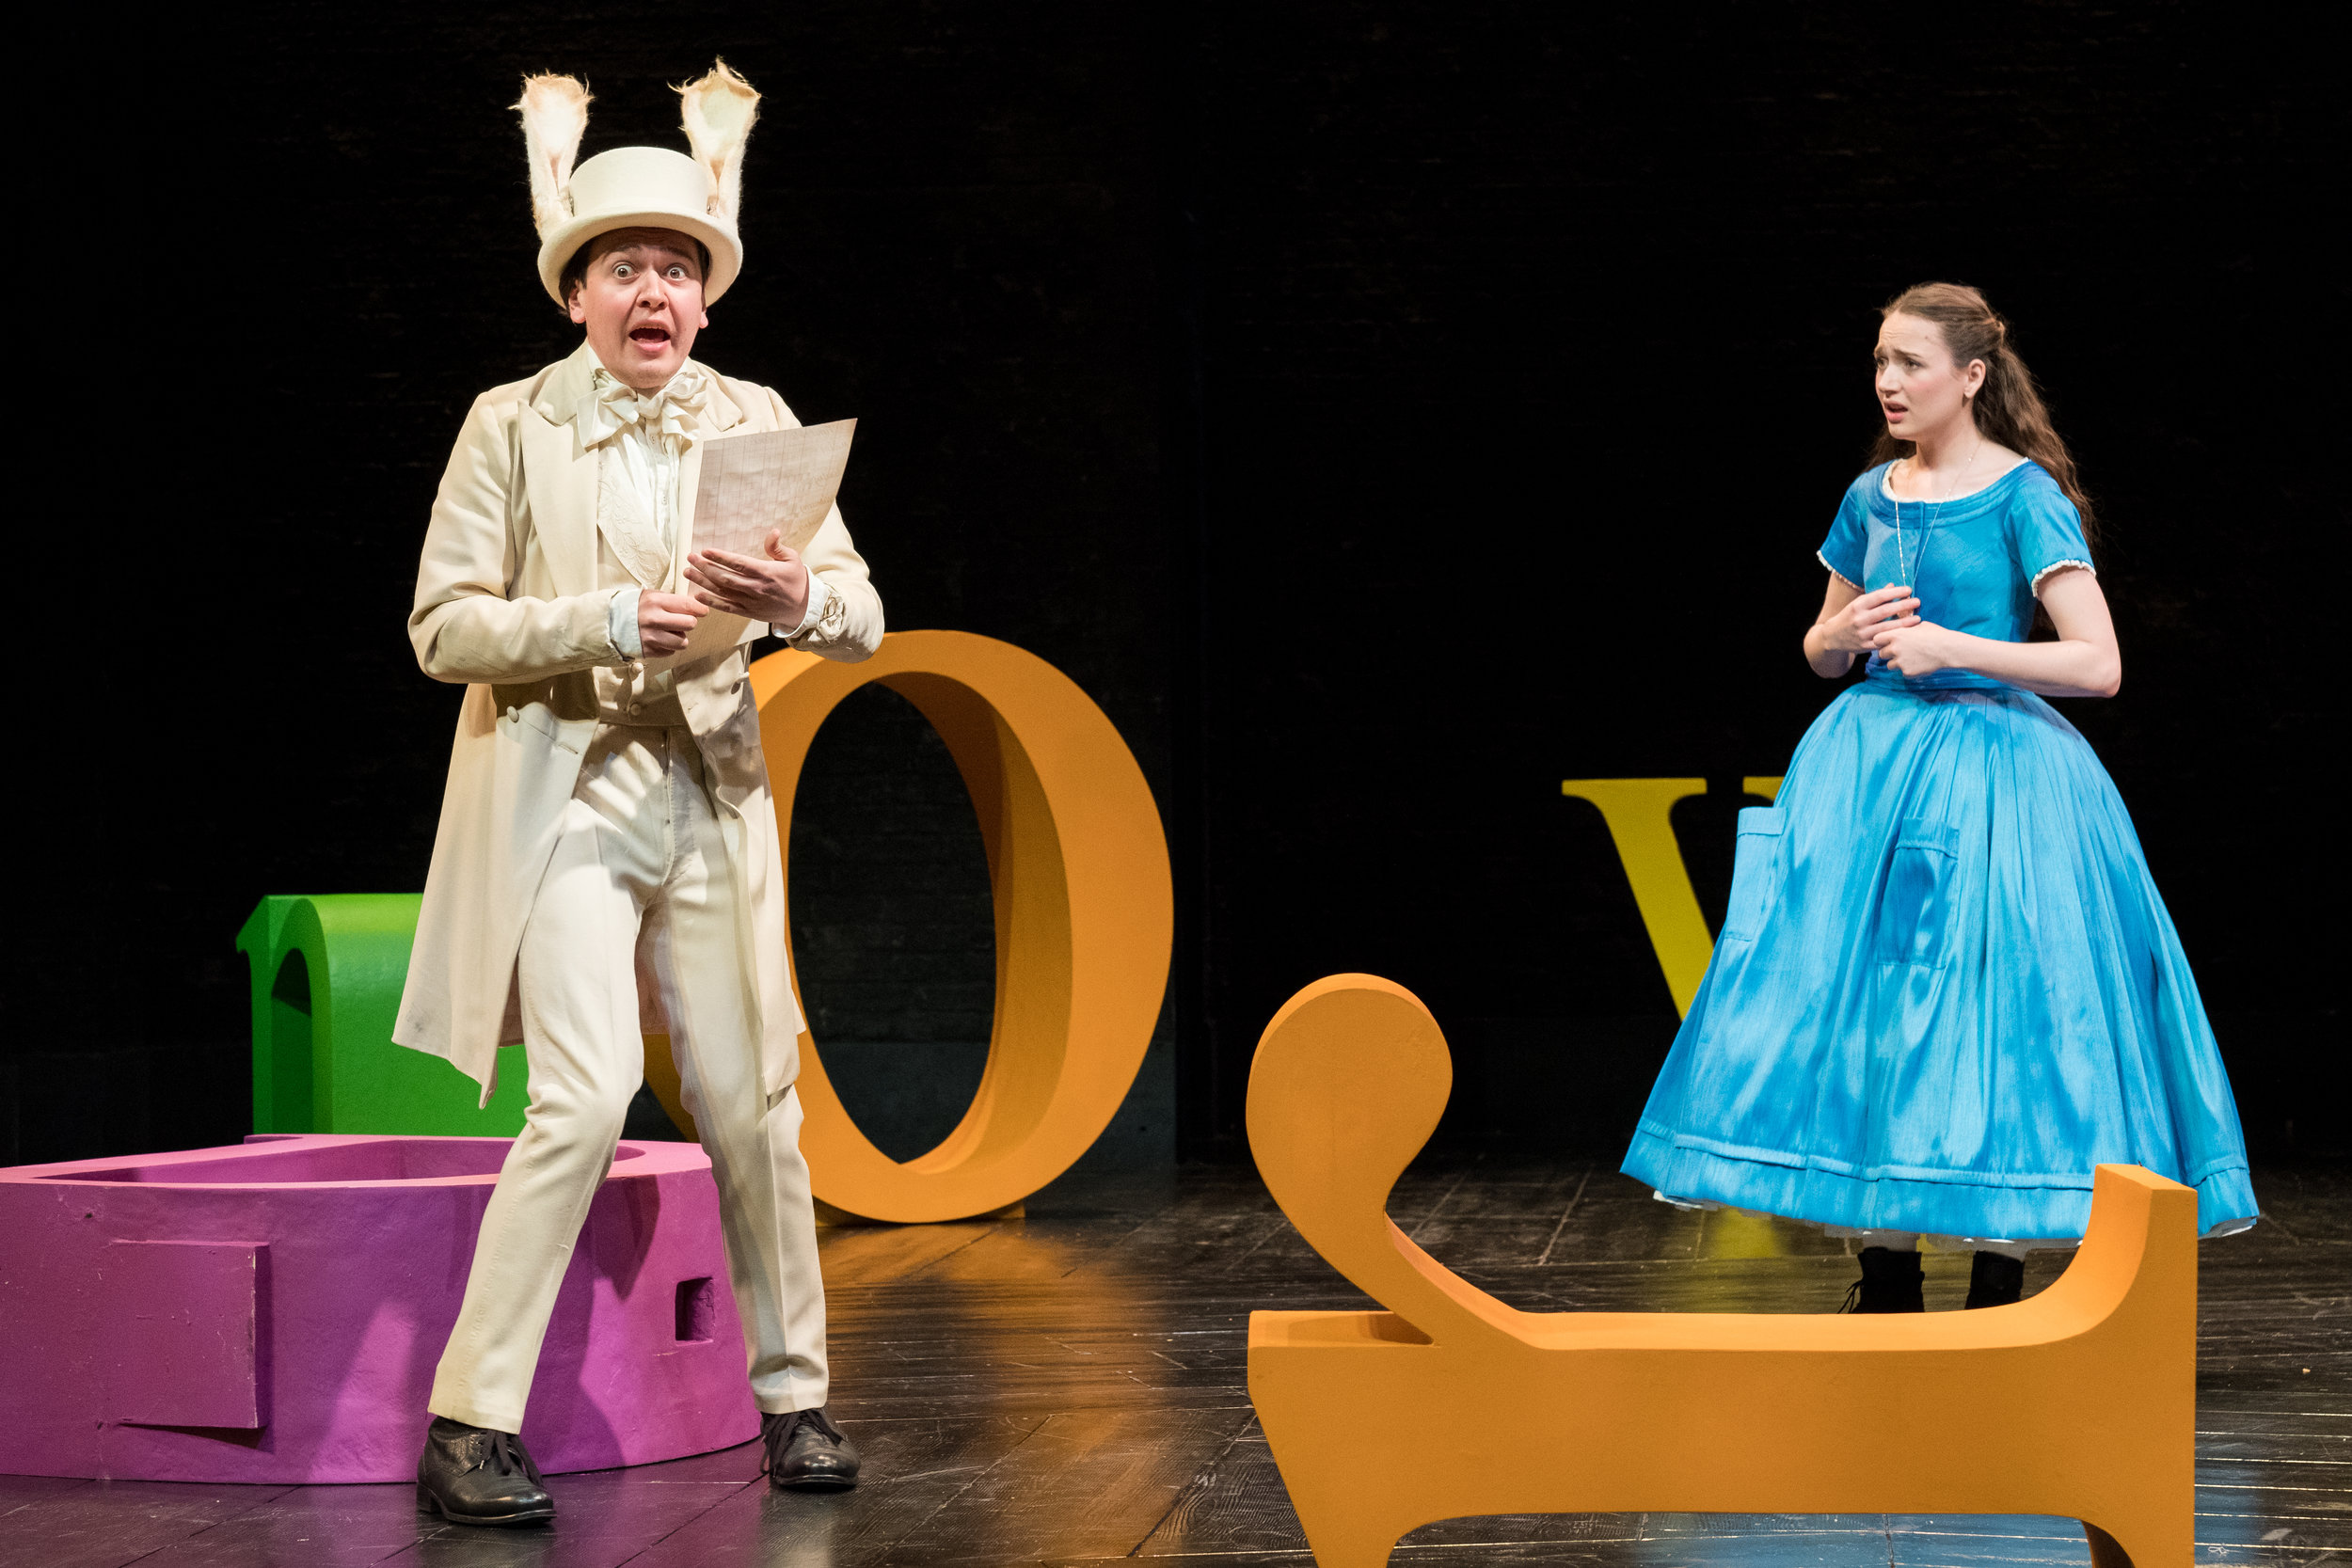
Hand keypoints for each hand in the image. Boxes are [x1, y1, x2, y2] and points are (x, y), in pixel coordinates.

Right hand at [637, 590, 708, 656]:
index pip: (688, 605)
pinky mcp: (649, 651)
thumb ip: (672, 600)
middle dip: (690, 623)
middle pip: (690, 624)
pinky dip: (668, 646)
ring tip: (670, 632)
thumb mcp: (651, 596)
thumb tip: (696, 605)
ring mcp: (651, 637)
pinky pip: (671, 651)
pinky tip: (660, 639)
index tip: (703, 611)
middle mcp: (654, 619)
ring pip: (683, 642)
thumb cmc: (636, 607)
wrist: (611, 622)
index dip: (700, 609)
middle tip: (683, 621)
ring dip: (680, 638)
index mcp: (655, 601)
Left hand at [684, 529, 809, 626]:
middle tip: (690, 558)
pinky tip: (697, 595)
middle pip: (725, 577)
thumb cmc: (796, 581)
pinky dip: (711, 602)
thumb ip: (777, 547)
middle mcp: (756, 587)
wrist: (802, 608)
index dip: (720, 557)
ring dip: (703, 582)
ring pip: (722, 591)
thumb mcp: (792, 559)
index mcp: (765, 572)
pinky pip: (727, 607)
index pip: (738, 563)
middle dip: (705, 567)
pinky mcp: (748, 612)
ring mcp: (751, 601)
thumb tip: (773, 532)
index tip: (705, 551)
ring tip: (688, 572)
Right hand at [1818, 583, 1919, 652]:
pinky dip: (1896, 637)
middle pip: (1885, 611)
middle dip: (1903, 605)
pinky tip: (1907, 634)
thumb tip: (1893, 585)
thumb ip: (1876, 596)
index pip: (1879, 596)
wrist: (1832, 637)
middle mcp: (1859, 619)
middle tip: (1918, 601)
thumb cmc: (1850, 616)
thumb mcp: (1859, 604)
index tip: (1909, 589)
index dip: (1895, 592)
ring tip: (1918, 619)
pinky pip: (1883, 640)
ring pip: (1887, 627)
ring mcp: (1862, 633)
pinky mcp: (1865, 646)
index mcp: (1857, 606)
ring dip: (1904, 623)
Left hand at [1873, 619, 1957, 676]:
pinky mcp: (1907, 672)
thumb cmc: (1936, 635)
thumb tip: (1901, 625)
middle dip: (1888, 653)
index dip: (1881, 641)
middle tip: (1900, 652)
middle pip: (1881, 654)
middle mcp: (1895, 648)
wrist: (1949, 649)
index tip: (1887, 642)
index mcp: (1896, 635)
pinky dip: (1908, 670)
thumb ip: (1906, 628)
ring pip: (1890, 665)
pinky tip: (1919, 664)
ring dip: (1897, 663)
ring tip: (1910, 658)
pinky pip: (1902, 672)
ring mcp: (1900, 662)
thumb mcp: (1919, 625)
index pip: (1876, 640)